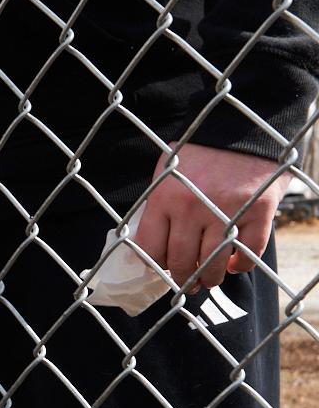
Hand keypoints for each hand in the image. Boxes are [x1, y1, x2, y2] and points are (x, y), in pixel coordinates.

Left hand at [133, 143, 291, 292]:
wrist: (242, 126)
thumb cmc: (199, 152)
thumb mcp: (166, 173)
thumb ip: (158, 206)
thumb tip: (149, 245)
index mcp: (164, 199)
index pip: (150, 249)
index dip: (154, 266)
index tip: (160, 271)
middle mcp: (191, 208)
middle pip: (181, 261)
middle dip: (182, 278)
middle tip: (187, 282)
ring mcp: (226, 211)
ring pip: (212, 264)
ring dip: (210, 278)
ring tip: (209, 279)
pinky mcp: (258, 212)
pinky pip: (247, 254)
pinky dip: (241, 266)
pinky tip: (234, 264)